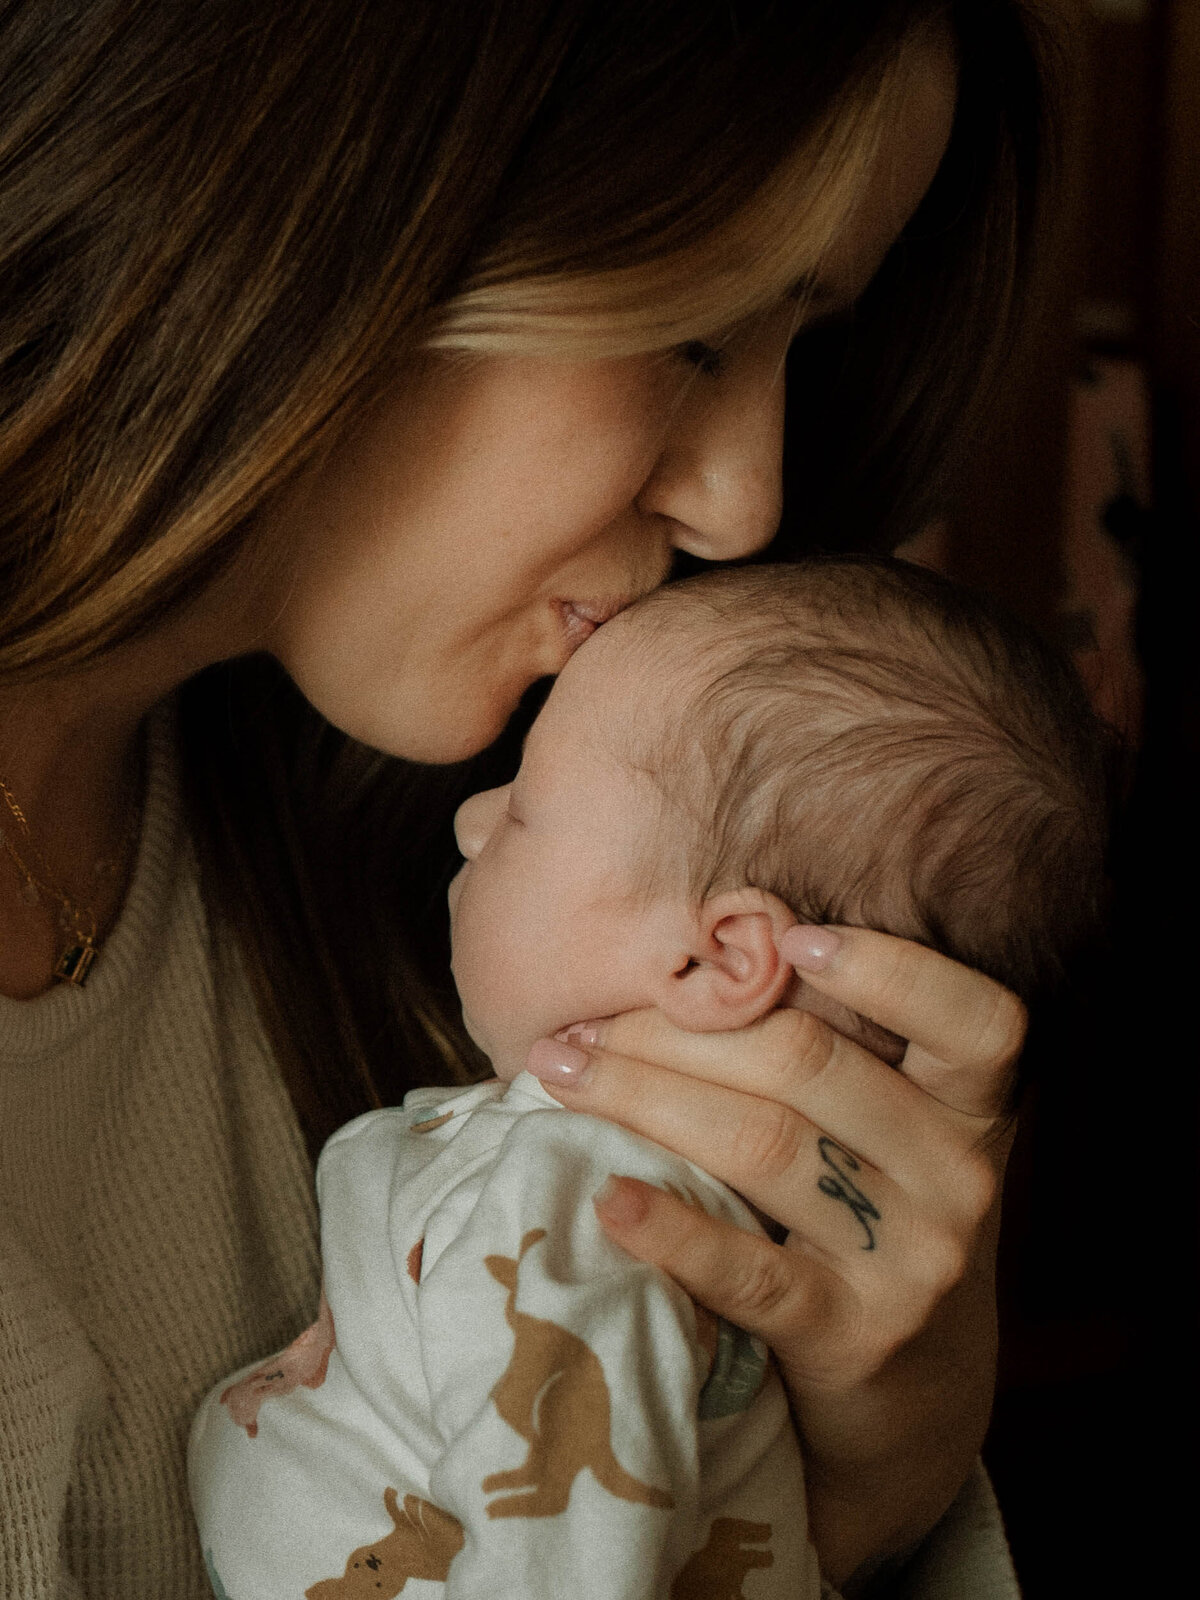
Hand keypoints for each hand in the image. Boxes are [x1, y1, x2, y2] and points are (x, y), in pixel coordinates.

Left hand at [524, 924, 1024, 1588]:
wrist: (913, 1406)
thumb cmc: (874, 1228)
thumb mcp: (895, 1140)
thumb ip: (838, 1059)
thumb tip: (693, 965)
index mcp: (975, 1108)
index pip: (977, 1018)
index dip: (889, 969)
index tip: (789, 939)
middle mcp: (960, 1177)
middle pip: (809, 1065)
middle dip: (677, 1031)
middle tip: (580, 1023)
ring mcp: (912, 1262)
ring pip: (764, 1144)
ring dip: (644, 1098)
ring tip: (562, 1075)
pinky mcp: (853, 1338)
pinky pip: (748, 1270)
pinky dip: (670, 1228)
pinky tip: (606, 1198)